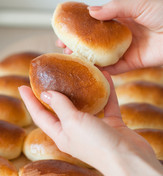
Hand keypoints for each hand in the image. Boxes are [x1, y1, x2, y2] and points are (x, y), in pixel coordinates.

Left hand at [19, 72, 162, 175]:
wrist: (129, 158)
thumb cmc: (96, 144)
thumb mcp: (73, 122)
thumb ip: (60, 106)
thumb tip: (45, 94)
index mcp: (62, 134)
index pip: (40, 116)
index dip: (30, 101)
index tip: (22, 86)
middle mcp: (76, 130)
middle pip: (61, 108)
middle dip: (55, 93)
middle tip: (50, 75)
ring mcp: (94, 126)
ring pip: (86, 103)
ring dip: (83, 89)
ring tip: (79, 72)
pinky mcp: (111, 122)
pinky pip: (107, 102)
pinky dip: (106, 91)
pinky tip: (105, 77)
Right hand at [57, 0, 162, 73]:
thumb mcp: (138, 4)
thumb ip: (115, 8)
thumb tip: (91, 11)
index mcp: (120, 19)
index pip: (94, 23)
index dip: (79, 26)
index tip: (65, 27)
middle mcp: (119, 36)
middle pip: (94, 41)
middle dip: (77, 44)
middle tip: (62, 46)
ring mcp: (124, 50)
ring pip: (100, 56)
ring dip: (85, 58)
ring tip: (70, 57)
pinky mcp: (131, 63)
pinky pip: (114, 68)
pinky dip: (101, 70)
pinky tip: (88, 69)